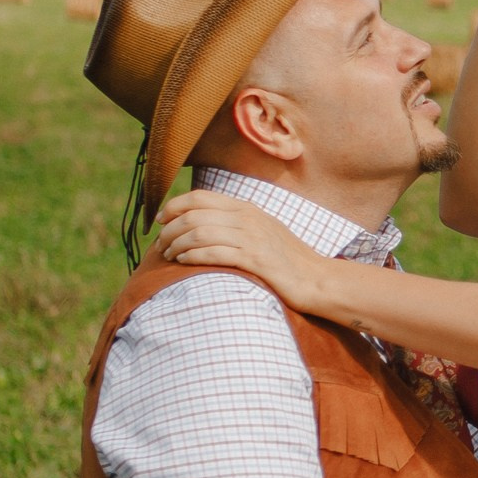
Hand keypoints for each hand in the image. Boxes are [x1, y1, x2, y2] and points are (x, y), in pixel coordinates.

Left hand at [156, 192, 352, 315]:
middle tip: (160, 245)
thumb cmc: (287, 260)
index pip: (200, 198)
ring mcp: (252, 238)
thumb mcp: (263, 231)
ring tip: (168, 255)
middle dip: (170, 229)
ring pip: (200, 232)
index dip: (174, 206)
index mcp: (247, 208)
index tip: (160, 220)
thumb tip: (205, 224)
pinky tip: (183, 262)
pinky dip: (193, 256)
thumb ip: (237, 223)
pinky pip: (214, 253)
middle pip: (195, 215)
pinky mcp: (255, 260)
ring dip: (177, 243)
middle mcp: (247, 218)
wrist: (317, 279)